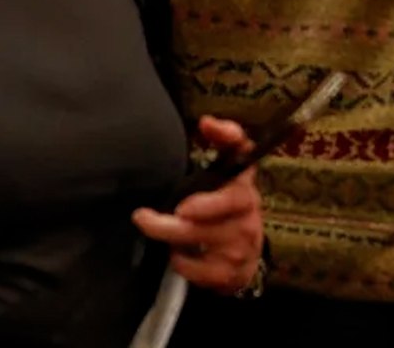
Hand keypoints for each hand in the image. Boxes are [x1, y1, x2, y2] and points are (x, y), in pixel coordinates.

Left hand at [134, 117, 264, 292]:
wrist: (242, 258)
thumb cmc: (220, 213)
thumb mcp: (218, 182)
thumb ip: (217, 146)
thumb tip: (207, 122)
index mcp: (242, 182)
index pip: (244, 152)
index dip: (228, 136)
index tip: (206, 125)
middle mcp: (249, 209)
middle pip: (220, 203)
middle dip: (180, 209)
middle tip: (143, 216)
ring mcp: (245, 242)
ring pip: (203, 238)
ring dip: (171, 236)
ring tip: (154, 229)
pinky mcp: (235, 272)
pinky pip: (201, 269)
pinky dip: (182, 262)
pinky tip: (177, 254)